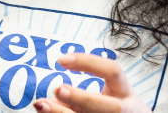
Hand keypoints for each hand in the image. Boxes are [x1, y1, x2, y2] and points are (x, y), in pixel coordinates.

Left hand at [33, 54, 151, 112]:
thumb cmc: (115, 110)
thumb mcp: (105, 98)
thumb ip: (77, 98)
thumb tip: (43, 101)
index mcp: (125, 92)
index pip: (113, 71)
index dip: (88, 62)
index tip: (61, 59)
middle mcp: (125, 110)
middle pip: (109, 106)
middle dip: (83, 98)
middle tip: (58, 88)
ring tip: (42, 105)